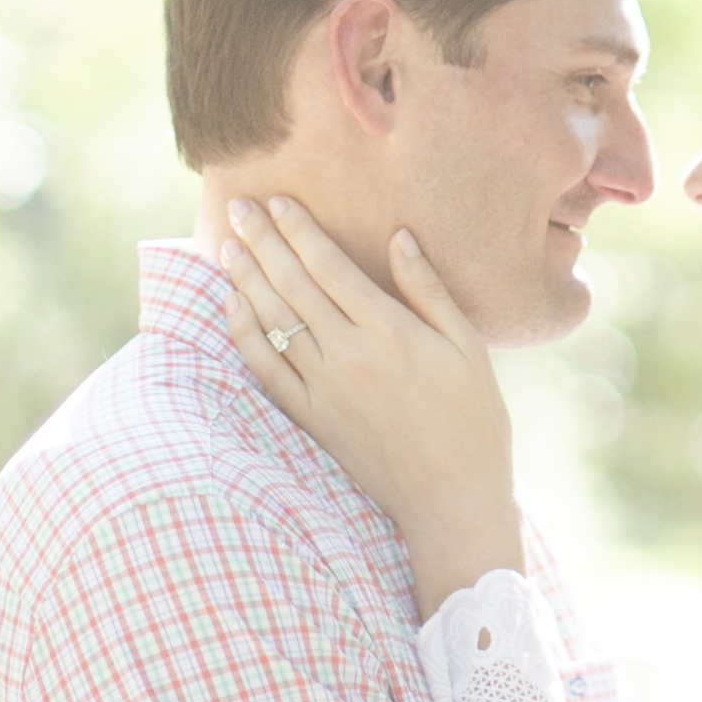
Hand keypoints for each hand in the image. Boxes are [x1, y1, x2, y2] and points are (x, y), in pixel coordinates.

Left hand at [221, 195, 521, 611]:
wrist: (452, 499)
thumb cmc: (474, 419)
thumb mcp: (468, 347)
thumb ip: (429, 290)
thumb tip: (399, 237)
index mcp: (390, 332)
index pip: (330, 267)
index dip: (300, 231)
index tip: (279, 201)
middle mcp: (349, 356)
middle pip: (293, 286)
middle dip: (263, 242)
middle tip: (238, 207)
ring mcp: (324, 389)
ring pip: (273, 323)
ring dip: (246, 280)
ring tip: (227, 246)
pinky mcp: (312, 418)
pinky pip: (266, 370)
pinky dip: (245, 335)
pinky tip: (233, 308)